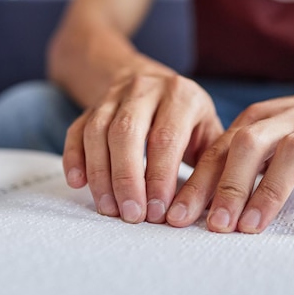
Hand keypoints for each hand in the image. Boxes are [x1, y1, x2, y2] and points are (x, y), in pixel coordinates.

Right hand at [62, 71, 222, 223]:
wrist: (152, 79)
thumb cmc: (187, 116)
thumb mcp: (209, 128)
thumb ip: (214, 162)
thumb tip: (219, 207)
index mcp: (181, 95)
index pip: (166, 137)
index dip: (159, 177)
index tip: (157, 212)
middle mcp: (145, 89)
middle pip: (127, 133)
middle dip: (127, 179)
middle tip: (131, 215)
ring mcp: (114, 95)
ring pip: (98, 132)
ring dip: (100, 174)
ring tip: (109, 209)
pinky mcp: (92, 105)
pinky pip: (76, 129)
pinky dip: (74, 157)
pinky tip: (78, 183)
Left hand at [166, 82, 293, 233]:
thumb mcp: (267, 133)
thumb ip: (238, 159)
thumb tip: (200, 201)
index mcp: (257, 118)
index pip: (220, 150)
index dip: (198, 182)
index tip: (178, 215)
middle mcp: (285, 120)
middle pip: (248, 146)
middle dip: (228, 186)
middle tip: (215, 225)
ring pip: (291, 155)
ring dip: (268, 192)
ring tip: (252, 227)